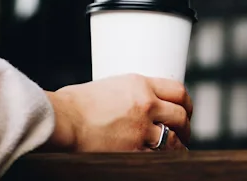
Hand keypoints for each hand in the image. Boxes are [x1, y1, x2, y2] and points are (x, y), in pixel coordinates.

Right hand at [44, 74, 192, 151]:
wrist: (60, 120)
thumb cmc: (73, 104)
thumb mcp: (108, 87)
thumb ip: (127, 94)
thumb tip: (134, 103)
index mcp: (140, 84)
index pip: (178, 90)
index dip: (186, 102)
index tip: (186, 109)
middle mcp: (146, 104)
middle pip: (181, 115)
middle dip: (186, 125)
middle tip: (185, 131)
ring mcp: (141, 128)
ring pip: (173, 138)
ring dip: (179, 145)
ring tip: (179, 148)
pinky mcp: (132, 150)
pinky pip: (158, 156)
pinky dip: (163, 158)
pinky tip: (165, 161)